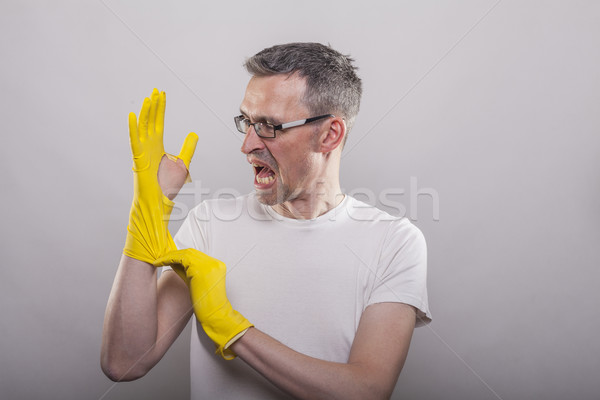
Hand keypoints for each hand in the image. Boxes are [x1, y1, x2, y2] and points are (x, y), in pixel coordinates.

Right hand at [123, 88, 197, 262]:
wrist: (157, 206)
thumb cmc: (167, 188)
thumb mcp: (182, 163)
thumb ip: (187, 148)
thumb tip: (194, 133)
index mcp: (157, 147)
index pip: (159, 123)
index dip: (160, 109)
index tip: (162, 94)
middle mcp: (148, 148)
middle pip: (151, 122)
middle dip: (154, 106)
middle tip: (156, 90)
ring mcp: (142, 154)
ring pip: (143, 129)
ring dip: (146, 113)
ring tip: (149, 98)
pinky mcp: (139, 161)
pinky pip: (135, 142)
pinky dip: (134, 129)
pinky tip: (134, 115)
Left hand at [154, 249, 253, 359]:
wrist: (215, 315)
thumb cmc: (206, 304)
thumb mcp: (197, 284)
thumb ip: (188, 272)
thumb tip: (173, 262)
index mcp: (217, 266)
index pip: (196, 256)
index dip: (181, 256)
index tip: (169, 258)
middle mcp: (215, 263)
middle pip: (191, 252)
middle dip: (175, 254)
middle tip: (161, 258)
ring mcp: (209, 265)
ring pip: (185, 254)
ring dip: (170, 256)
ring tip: (158, 261)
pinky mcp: (200, 269)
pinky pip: (181, 259)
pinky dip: (169, 259)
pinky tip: (160, 263)